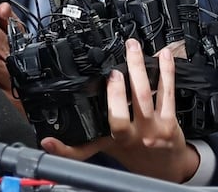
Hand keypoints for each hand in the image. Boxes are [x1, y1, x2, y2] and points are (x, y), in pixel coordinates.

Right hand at [40, 39, 201, 182]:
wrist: (166, 169)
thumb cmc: (132, 155)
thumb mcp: (101, 151)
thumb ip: (74, 148)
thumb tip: (46, 142)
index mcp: (118, 138)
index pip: (113, 122)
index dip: (113, 98)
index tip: (109, 77)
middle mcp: (139, 133)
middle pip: (133, 102)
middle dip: (126, 77)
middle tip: (122, 56)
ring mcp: (156, 126)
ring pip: (149, 94)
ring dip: (142, 67)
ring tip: (135, 47)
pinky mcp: (171, 120)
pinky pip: (168, 93)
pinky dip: (166, 72)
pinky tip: (164, 55)